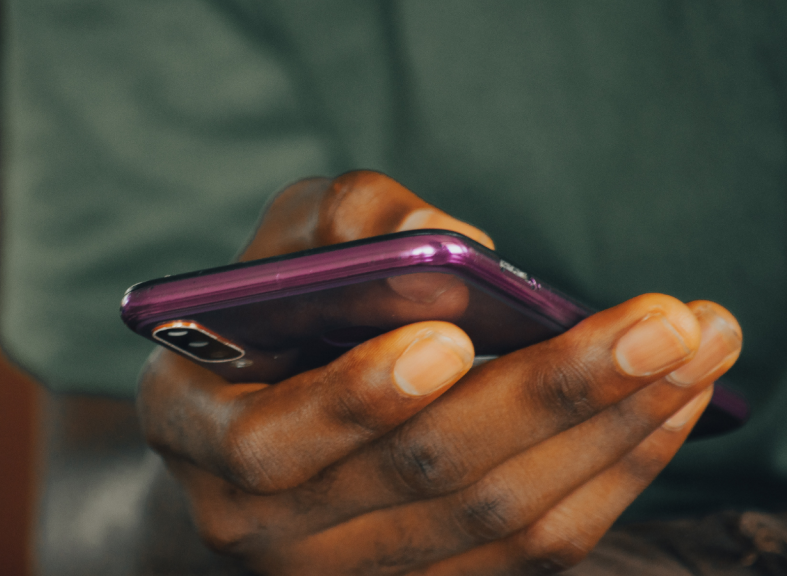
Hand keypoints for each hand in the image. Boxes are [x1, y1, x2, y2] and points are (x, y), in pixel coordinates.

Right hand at [136, 171, 741, 574]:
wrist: (259, 431)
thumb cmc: (269, 321)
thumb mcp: (276, 251)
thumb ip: (339, 227)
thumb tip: (460, 250)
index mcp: (196, 433)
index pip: (267, 444)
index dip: (356, 399)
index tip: (453, 338)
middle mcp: (265, 526)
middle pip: (421, 481)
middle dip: (549, 396)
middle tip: (659, 323)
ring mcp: (352, 571)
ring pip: (496, 521)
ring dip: (608, 431)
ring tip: (694, 348)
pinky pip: (534, 551)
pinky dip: (612, 473)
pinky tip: (666, 407)